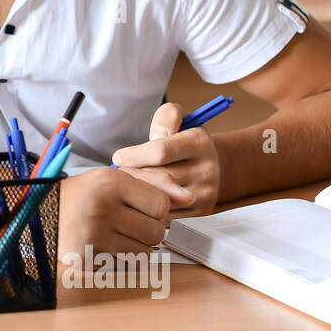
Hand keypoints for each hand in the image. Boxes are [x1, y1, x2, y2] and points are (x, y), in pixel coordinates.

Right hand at [56, 166, 189, 260]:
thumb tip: (189, 197)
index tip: (140, 205)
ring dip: (135, 245)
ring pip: (144, 252)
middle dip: (148, 229)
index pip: (162, 205)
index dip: (157, 208)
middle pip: (156, 232)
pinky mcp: (86, 258)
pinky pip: (123, 264)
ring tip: (115, 232)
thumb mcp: (114, 177)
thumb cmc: (81, 195)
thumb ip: (155, 182)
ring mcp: (92, 235)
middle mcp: (101, 207)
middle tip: (127, 221)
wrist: (39, 212)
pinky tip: (102, 243)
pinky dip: (118, 256)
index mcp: (109, 182)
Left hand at [111, 102, 220, 217]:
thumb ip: (168, 116)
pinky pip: (165, 214)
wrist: (210, 165)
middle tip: (119, 172)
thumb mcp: (178, 118)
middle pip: (155, 176)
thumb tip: (158, 135)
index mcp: (199, 142)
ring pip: (158, 198)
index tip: (119, 156)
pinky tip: (141, 198)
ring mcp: (205, 193)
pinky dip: (148, 207)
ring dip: (137, 192)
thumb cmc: (184, 139)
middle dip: (131, 174)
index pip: (159, 152)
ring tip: (129, 184)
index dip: (133, 155)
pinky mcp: (201, 212)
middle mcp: (206, 169)